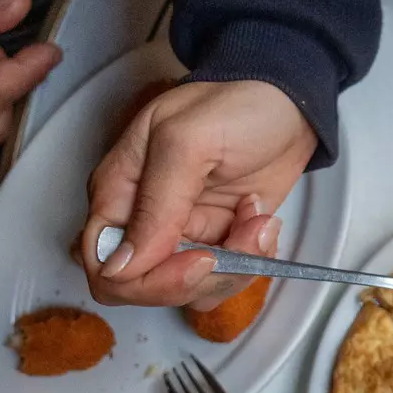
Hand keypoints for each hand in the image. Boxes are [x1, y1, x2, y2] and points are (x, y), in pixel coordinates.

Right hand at [80, 79, 315, 307]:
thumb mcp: (187, 142)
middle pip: (150, 288)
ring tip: (256, 216)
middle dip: (203, 276)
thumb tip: (120, 266)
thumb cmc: (233, 104)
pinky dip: (252, 260)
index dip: (149, 281)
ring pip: (194, 290)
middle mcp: (142, 222)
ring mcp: (182, 234)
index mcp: (116, 194)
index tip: (200, 259)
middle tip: (241, 237)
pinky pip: (226, 277)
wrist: (287, 101)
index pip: (106, 269)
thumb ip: (154, 205)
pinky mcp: (219, 240)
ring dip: (236, 265)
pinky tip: (260, 219)